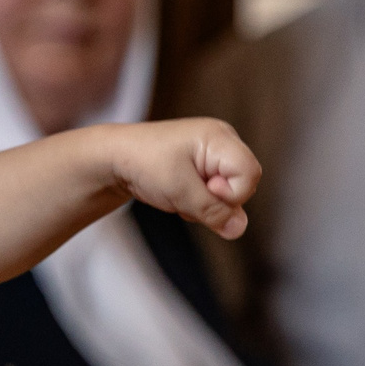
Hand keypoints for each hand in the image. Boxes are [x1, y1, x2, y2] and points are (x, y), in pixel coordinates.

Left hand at [107, 117, 260, 240]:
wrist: (114, 158)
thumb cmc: (144, 164)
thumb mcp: (179, 191)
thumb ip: (213, 211)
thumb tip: (239, 228)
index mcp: (219, 137)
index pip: (250, 173)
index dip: (231, 192)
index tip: (203, 188)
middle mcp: (222, 141)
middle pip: (244, 184)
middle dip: (216, 200)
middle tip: (185, 193)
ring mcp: (214, 154)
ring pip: (229, 193)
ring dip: (204, 203)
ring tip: (177, 192)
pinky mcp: (205, 167)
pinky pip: (215, 194)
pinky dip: (198, 201)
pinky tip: (177, 194)